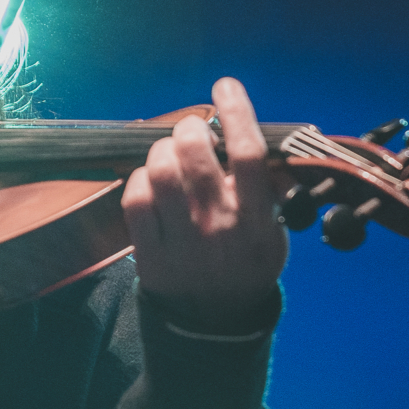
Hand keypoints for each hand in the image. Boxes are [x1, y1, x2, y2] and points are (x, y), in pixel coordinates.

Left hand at [121, 77, 288, 316]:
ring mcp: (181, 240)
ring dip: (162, 149)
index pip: (247, 153)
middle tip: (191, 130)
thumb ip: (271, 190)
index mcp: (256, 219)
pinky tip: (151, 181)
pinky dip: (140, 179)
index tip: (226, 86)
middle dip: (190, 127)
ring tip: (170, 153)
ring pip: (161, 170)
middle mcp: (219, 226)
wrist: (215, 321)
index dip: (236, 112)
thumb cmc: (245, 263)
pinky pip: (135, 198)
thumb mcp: (274, 232)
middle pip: (196, 153)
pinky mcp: (149, 252)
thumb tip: (262, 140)